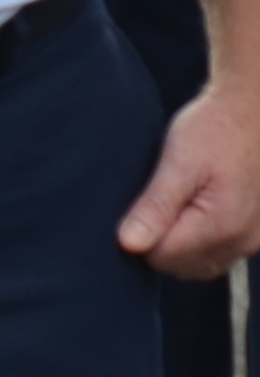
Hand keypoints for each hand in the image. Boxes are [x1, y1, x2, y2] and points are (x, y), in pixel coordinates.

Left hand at [121, 81, 259, 275]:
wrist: (254, 111)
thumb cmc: (215, 129)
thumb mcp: (178, 163)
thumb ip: (155, 207)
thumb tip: (129, 245)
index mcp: (222, 226)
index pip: (161, 258)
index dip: (141, 236)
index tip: (139, 206)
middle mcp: (243, 241)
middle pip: (180, 266)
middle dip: (160, 241)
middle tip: (158, 200)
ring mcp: (252, 240)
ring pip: (198, 264)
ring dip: (179, 242)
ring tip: (177, 201)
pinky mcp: (254, 234)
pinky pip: (217, 254)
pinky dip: (199, 240)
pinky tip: (192, 209)